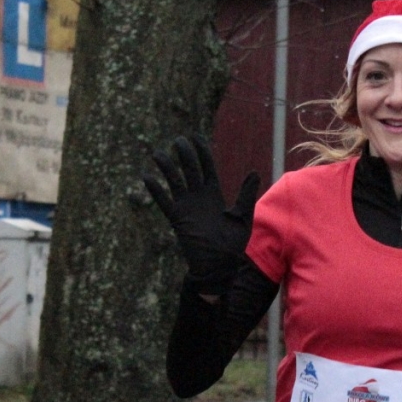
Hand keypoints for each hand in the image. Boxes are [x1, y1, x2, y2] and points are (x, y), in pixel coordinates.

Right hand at [144, 135, 259, 294]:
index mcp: (214, 194)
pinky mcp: (178, 219)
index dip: (201, 152)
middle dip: (184, 155)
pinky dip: (156, 190)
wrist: (219, 266)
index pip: (206, 167)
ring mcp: (187, 207)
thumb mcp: (243, 216)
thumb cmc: (233, 244)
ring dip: (167, 168)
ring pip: (175, 182)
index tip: (195, 136)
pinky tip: (147, 177)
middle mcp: (199, 197)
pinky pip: (165, 202)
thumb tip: (254, 171)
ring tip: (158, 153)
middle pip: (190, 170)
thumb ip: (246, 194)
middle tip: (178, 140)